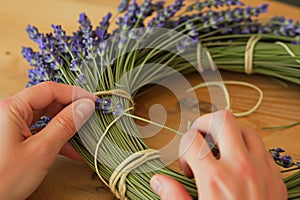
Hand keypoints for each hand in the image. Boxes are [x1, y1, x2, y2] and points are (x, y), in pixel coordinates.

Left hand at [0, 82, 94, 199]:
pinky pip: (40, 131)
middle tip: (91, 118)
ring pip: (46, 117)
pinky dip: (56, 138)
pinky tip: (71, 149)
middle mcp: (11, 113)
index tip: (93, 103)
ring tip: (84, 135)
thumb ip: (65, 125)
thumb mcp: (41, 150)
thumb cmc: (3, 179)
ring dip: (66, 126)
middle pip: (48, 102)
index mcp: (12, 108)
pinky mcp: (15, 139)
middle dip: (71, 110)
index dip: (74, 94)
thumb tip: (86, 106)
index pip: (49, 90)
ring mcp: (12, 126)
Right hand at [150, 110, 286, 199]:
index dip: (183, 149)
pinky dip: (249, 149)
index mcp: (215, 179)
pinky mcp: (277, 179)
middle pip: (223, 119)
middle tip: (200, 138)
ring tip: (221, 153)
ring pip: (247, 130)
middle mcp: (241, 168)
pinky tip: (240, 165)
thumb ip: (173, 197)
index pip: (191, 140)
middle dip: (205, 123)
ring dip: (230, 136)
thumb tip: (158, 180)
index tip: (187, 166)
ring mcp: (263, 171)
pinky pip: (264, 149)